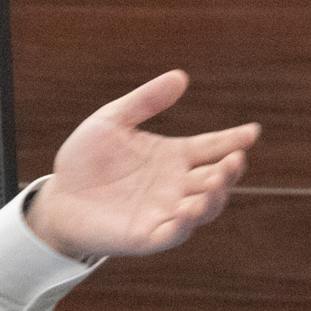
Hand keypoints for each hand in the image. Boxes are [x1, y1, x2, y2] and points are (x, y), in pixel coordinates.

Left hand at [26, 70, 260, 259]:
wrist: (58, 196)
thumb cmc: (86, 159)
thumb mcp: (112, 121)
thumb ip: (145, 101)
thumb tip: (180, 76)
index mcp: (174, 156)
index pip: (213, 147)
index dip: (234, 140)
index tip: (252, 131)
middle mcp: (177, 184)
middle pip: (216, 179)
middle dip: (229, 170)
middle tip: (235, 158)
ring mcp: (166, 210)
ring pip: (205, 207)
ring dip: (215, 196)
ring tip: (217, 180)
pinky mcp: (148, 234)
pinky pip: (174, 233)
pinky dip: (185, 223)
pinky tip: (188, 209)